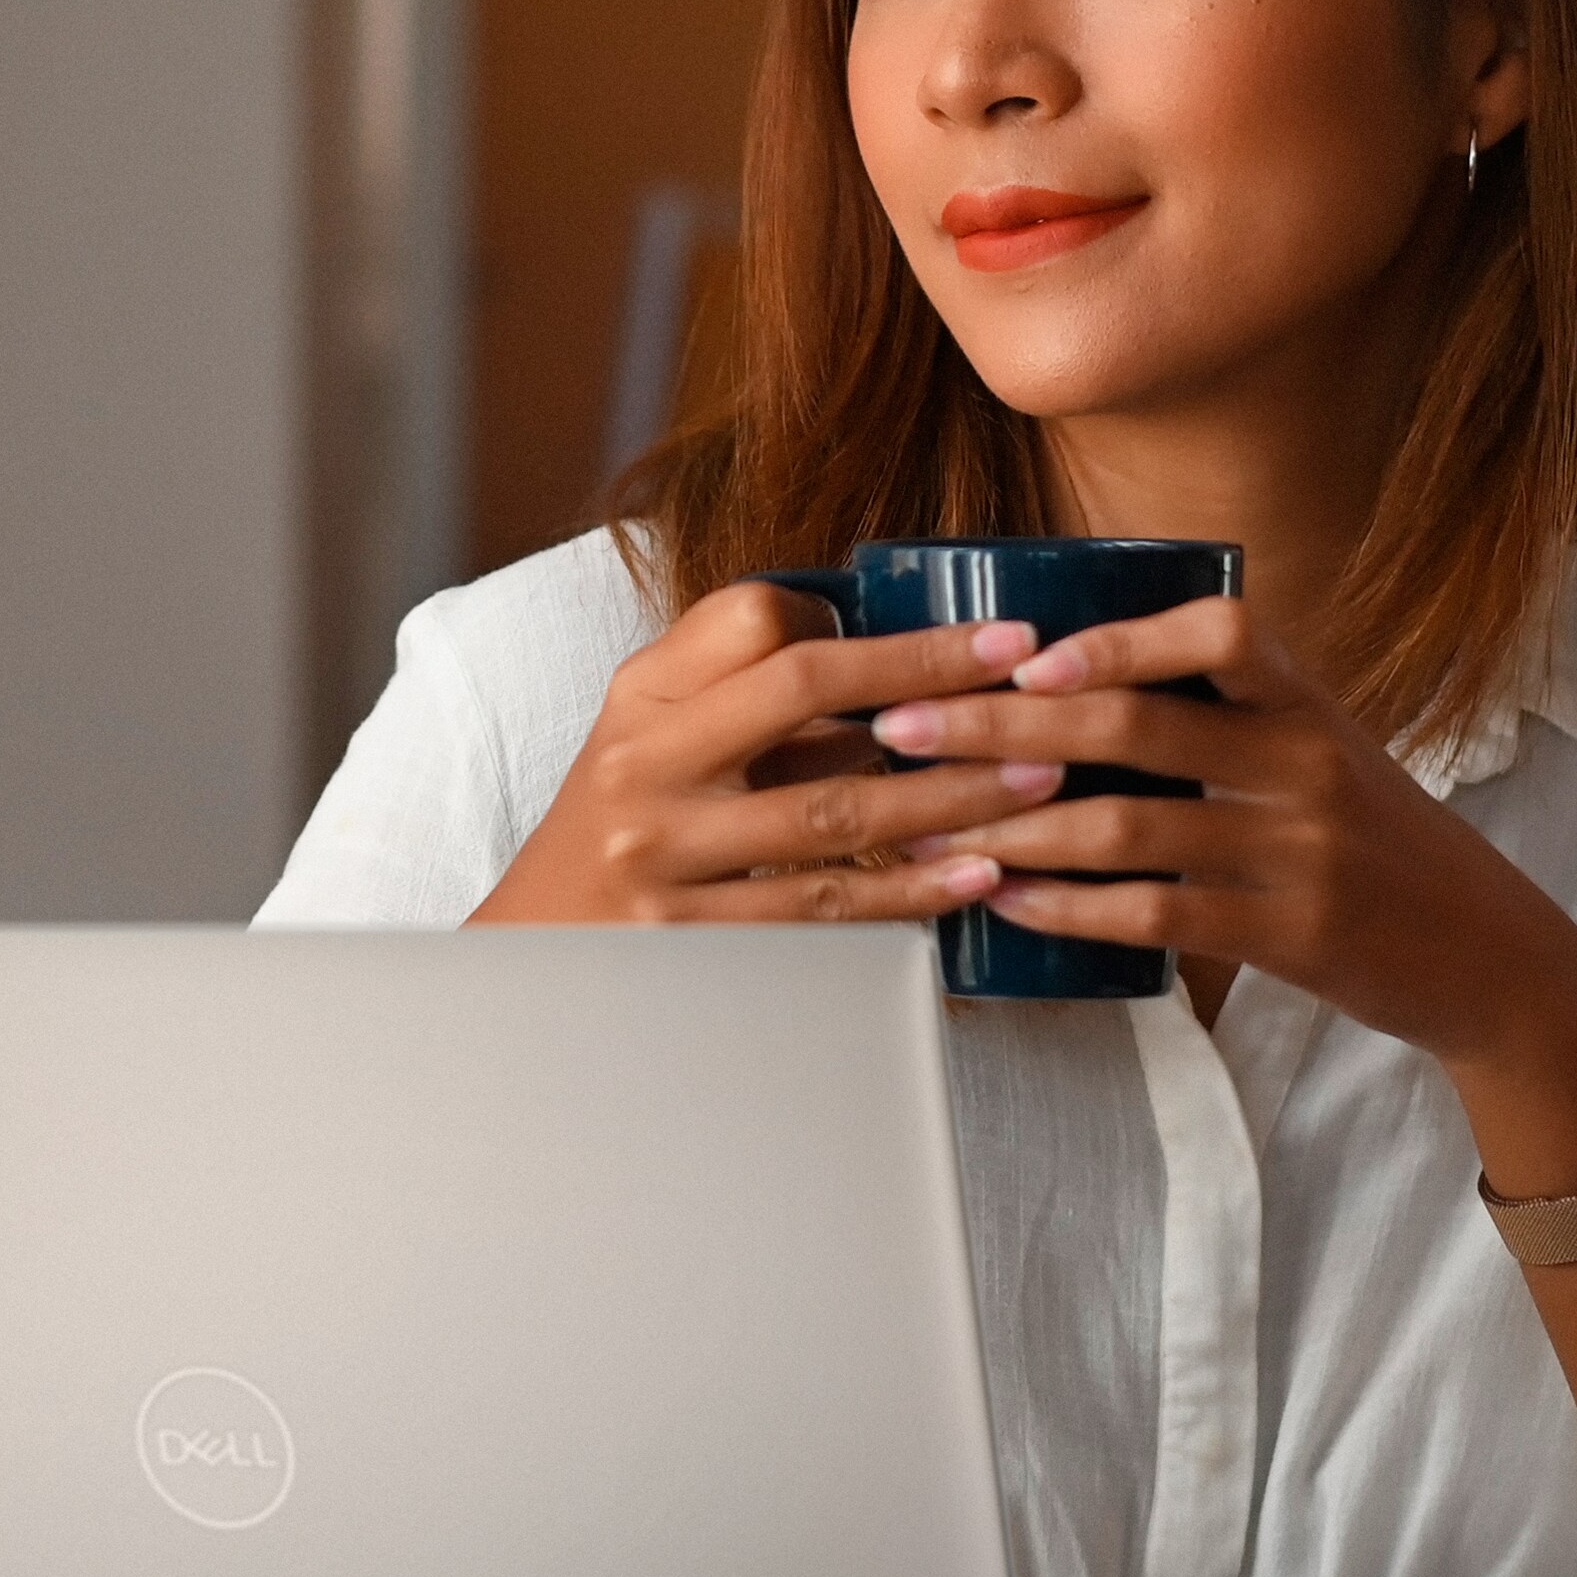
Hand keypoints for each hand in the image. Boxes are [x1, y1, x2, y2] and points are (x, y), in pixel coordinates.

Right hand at [469, 583, 1071, 923]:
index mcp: (645, 700)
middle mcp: (649, 765)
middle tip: (1028, 669)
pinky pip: (824, 911)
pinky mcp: (696, 941)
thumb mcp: (659, 735)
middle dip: (926, 672)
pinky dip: (908, 891)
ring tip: (1038, 778)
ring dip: (947, 793)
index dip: (868, 625)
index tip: (971, 635)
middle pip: (801, 693)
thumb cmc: (630, 826)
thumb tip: (888, 655)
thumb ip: (750, 685)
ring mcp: (668, 856)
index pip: (756, 623)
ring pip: (830, 812)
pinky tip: (977, 876)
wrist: (538, 952)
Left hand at [868, 595, 1576, 1175]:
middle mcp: (1310, 763)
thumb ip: (1230, 715)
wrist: (1485, 950)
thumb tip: (1074, 680)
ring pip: (1132, 825)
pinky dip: (1070, 909)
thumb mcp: (1324, 754)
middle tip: (907, 727)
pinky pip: (1157, 916)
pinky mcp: (1292, 935)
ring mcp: (1302, 851)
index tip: (1022, 652)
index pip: (1221, 633)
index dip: (1117, 636)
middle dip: (1004, 724)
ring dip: (1016, 825)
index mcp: (1311, 704)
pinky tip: (1010, 903)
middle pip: (1140, 726)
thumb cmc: (1378, 844)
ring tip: (932, 828)